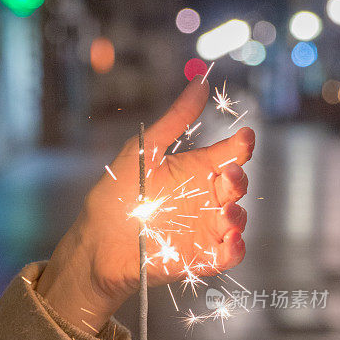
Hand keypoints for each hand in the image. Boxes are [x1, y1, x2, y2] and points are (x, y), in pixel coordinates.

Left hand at [37, 76, 254, 331]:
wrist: (96, 244)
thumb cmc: (115, 196)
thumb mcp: (144, 152)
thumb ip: (175, 120)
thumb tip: (201, 81)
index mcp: (195, 170)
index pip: (229, 154)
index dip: (241, 145)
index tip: (244, 138)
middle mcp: (204, 199)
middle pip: (236, 185)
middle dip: (238, 179)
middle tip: (227, 175)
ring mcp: (204, 229)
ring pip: (236, 219)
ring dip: (237, 214)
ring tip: (227, 210)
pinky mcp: (200, 258)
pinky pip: (228, 254)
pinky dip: (235, 248)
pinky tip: (230, 240)